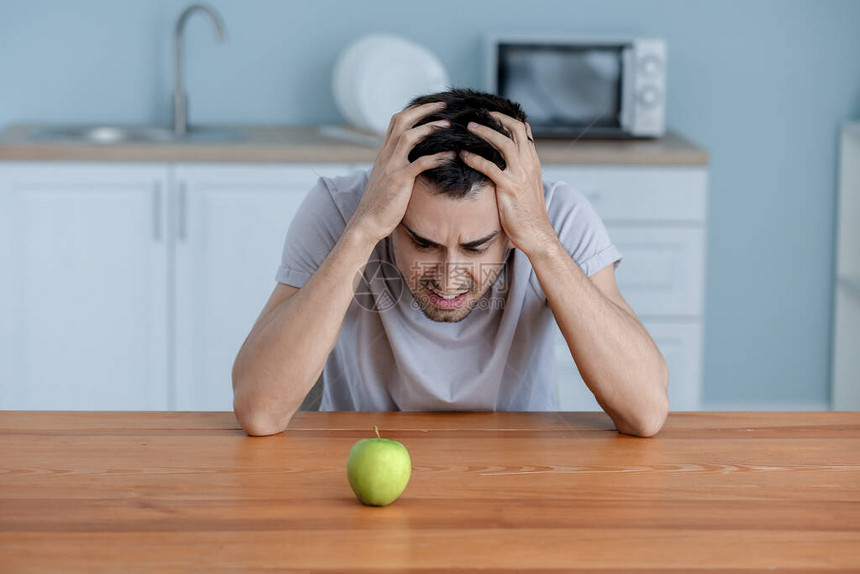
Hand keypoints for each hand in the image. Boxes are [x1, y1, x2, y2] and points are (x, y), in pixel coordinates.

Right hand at [347, 102, 454, 243]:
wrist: (367, 223)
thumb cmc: (380, 204)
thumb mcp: (387, 180)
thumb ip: (398, 166)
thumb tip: (415, 161)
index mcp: (383, 153)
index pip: (396, 122)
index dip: (414, 110)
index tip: (432, 106)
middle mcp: (385, 156)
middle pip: (402, 121)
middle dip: (423, 110)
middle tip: (443, 105)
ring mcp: (391, 167)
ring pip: (408, 137)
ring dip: (430, 128)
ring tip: (448, 125)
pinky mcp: (399, 181)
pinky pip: (420, 163)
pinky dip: (437, 157)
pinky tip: (451, 156)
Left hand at [459, 112, 555, 255]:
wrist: (536, 233)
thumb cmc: (528, 211)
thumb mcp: (528, 185)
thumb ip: (520, 168)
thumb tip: (508, 156)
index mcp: (533, 162)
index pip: (523, 130)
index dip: (507, 118)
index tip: (490, 114)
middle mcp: (529, 164)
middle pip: (515, 130)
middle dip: (496, 118)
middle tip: (477, 116)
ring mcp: (520, 175)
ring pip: (503, 143)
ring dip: (484, 133)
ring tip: (469, 128)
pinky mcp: (509, 188)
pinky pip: (490, 167)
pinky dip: (475, 158)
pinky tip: (463, 155)